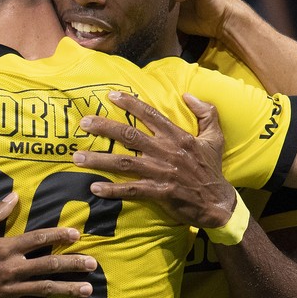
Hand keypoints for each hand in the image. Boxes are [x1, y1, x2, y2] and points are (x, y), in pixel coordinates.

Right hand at [0, 193, 96, 297]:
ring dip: (67, 289)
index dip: (58, 236)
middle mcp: (9, 269)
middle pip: (48, 265)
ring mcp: (6, 290)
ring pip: (43, 289)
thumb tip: (13, 196)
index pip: (37, 239)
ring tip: (87, 290)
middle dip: (73, 264)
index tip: (76, 234)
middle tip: (93, 264)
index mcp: (3, 247)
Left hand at [72, 91, 236, 227]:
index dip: (129, 103)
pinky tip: (94, 187)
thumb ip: (206, 111)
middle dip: (104, 127)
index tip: (110, 96)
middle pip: (129, 135)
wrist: (219, 203)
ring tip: (77, 157)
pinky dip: (112, 189)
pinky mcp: (160, 192)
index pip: (150, 114)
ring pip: (125, 162)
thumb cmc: (212, 169)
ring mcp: (162, 172)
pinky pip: (132, 190)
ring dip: (99, 159)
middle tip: (84, 123)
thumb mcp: (215, 136)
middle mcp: (167, 151)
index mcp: (178, 136)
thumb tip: (188, 94)